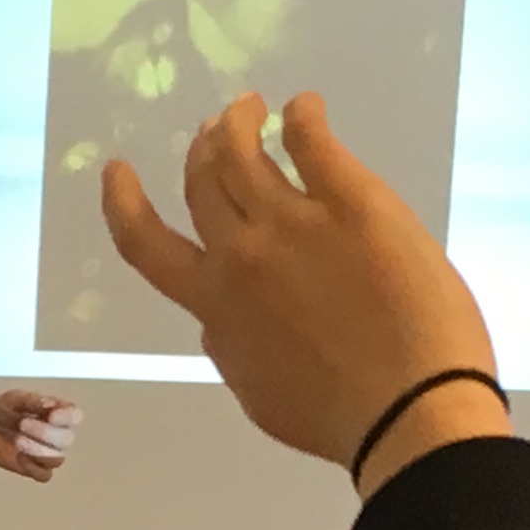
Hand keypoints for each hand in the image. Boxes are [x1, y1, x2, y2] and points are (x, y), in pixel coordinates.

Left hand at [0, 389, 79, 481]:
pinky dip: (32, 468)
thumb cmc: (4, 409)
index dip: (67, 418)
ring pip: (57, 459)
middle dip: (44, 433)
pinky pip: (44, 475)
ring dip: (37, 450)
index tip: (51, 416)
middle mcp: (58, 433)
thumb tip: (50, 403)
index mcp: (58, 412)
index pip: (75, 416)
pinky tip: (19, 456)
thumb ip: (32, 400)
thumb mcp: (15, 398)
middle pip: (67, 439)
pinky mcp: (37, 469)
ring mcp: (49, 453)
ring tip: (18, 440)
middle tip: (22, 424)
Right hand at [101, 93, 503, 491]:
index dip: (124, 202)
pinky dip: (300, 116)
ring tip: (253, 107)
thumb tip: (215, 324)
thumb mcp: (259, 396)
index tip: (119, 171)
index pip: (148, 245)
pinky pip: (310, 140)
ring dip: (239, 121)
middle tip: (218, 128)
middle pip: (203, 182)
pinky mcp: (352, 202)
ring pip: (243, 151)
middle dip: (203, 149)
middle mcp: (241, 255)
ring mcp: (294, 223)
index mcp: (214, 307)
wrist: (411, 412)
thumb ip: (231, 351)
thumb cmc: (340, 421)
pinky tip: (305, 109)